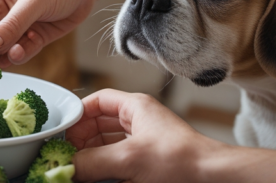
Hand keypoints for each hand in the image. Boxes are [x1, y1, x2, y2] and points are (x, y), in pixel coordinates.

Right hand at [0, 0, 100, 67]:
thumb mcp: (35, 1)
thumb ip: (12, 25)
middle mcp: (3, 15)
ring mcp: (20, 27)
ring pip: (4, 51)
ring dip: (7, 58)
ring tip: (17, 53)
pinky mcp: (35, 36)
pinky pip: (22, 52)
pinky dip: (23, 55)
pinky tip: (26, 49)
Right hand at [68, 89, 219, 182]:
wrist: (213, 180)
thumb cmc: (181, 161)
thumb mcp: (129, 158)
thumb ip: (93, 161)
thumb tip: (66, 166)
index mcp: (136, 107)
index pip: (98, 101)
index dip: (78, 114)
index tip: (62, 131)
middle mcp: (139, 122)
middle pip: (99, 125)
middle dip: (81, 140)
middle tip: (65, 156)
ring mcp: (144, 144)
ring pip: (107, 146)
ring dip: (91, 157)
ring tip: (76, 170)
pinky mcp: (148, 164)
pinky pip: (118, 163)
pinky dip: (104, 170)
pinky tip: (95, 178)